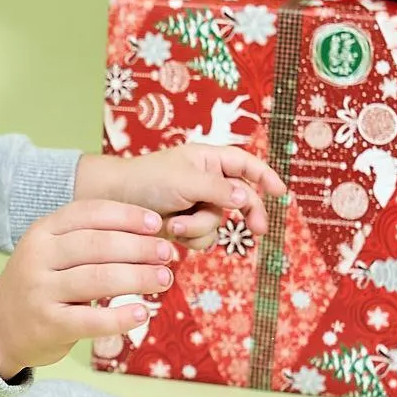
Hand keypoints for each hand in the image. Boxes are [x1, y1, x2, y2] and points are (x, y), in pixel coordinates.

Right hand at [0, 199, 178, 377]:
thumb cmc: (41, 283)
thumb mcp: (52, 251)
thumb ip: (88, 239)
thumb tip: (149, 234)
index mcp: (42, 231)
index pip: (89, 213)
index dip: (126, 216)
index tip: (156, 224)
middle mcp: (38, 257)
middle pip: (98, 245)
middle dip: (139, 247)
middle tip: (167, 254)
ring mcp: (41, 291)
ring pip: (98, 279)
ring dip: (138, 277)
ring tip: (164, 279)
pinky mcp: (48, 325)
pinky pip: (91, 320)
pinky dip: (120, 317)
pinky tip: (142, 313)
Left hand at [92, 142, 287, 253]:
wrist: (115, 202)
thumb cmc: (148, 180)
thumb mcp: (186, 180)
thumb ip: (219, 189)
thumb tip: (246, 196)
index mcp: (208, 159)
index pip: (245, 164)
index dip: (264, 176)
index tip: (281, 193)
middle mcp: (206, 181)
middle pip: (241, 199)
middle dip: (248, 214)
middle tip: (258, 231)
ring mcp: (196, 205)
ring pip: (219, 223)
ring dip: (201, 227)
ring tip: (177, 224)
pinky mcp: (185, 226)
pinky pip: (203, 237)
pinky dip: (191, 237)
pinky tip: (172, 231)